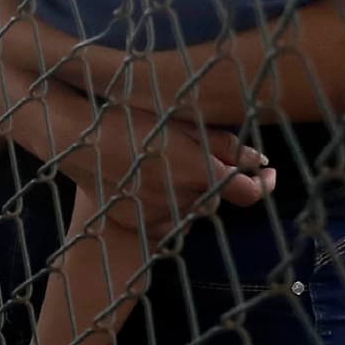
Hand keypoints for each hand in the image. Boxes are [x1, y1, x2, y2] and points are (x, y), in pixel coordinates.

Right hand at [75, 104, 278, 211]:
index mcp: (201, 173)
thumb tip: (258, 160)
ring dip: (188, 195)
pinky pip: (164, 223)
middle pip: (215, 198)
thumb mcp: (182, 123)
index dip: (265, 185)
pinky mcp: (137, 224)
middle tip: (196, 160)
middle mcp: (184, 200)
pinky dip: (164, 210)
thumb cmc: (129, 121)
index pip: (249, 192)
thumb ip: (224, 144)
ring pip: (190, 211)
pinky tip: (146, 189)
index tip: (269, 176)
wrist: (75, 139)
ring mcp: (159, 216)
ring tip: (164, 170)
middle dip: (213, 182)